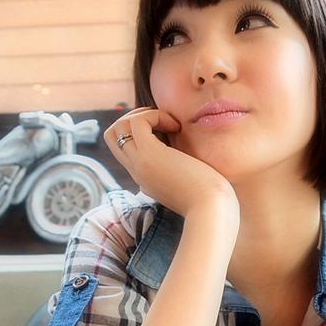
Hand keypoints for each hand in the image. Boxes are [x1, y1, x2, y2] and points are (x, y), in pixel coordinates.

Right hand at [103, 107, 238, 218]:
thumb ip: (183, 169)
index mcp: (145, 178)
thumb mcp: (191, 182)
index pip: (125, 149)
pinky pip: (137, 122)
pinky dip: (155, 115)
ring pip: (118, 128)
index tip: (167, 133)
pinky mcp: (150, 156)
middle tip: (163, 122)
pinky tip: (177, 126)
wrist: (211, 211)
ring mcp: (140, 164)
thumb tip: (185, 152)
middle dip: (134, 118)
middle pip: (113, 136)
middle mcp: (138, 171)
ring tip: (170, 123)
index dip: (140, 133)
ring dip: (142, 115)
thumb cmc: (210, 198)